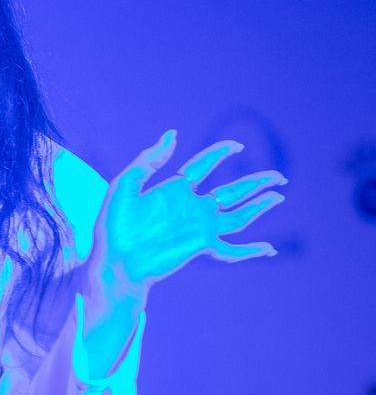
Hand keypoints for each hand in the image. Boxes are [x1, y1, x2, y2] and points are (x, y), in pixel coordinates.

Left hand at [89, 130, 285, 296]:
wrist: (114, 260)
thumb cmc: (114, 227)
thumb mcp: (126, 185)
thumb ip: (149, 160)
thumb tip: (173, 134)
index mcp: (174, 190)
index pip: (203, 166)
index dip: (220, 153)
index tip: (237, 145)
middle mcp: (191, 208)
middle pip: (232, 191)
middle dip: (256, 182)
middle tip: (280, 176)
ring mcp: (199, 227)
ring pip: (240, 216)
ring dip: (260, 206)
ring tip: (279, 196)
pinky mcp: (201, 246)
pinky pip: (232, 250)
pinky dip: (251, 251)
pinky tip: (270, 249)